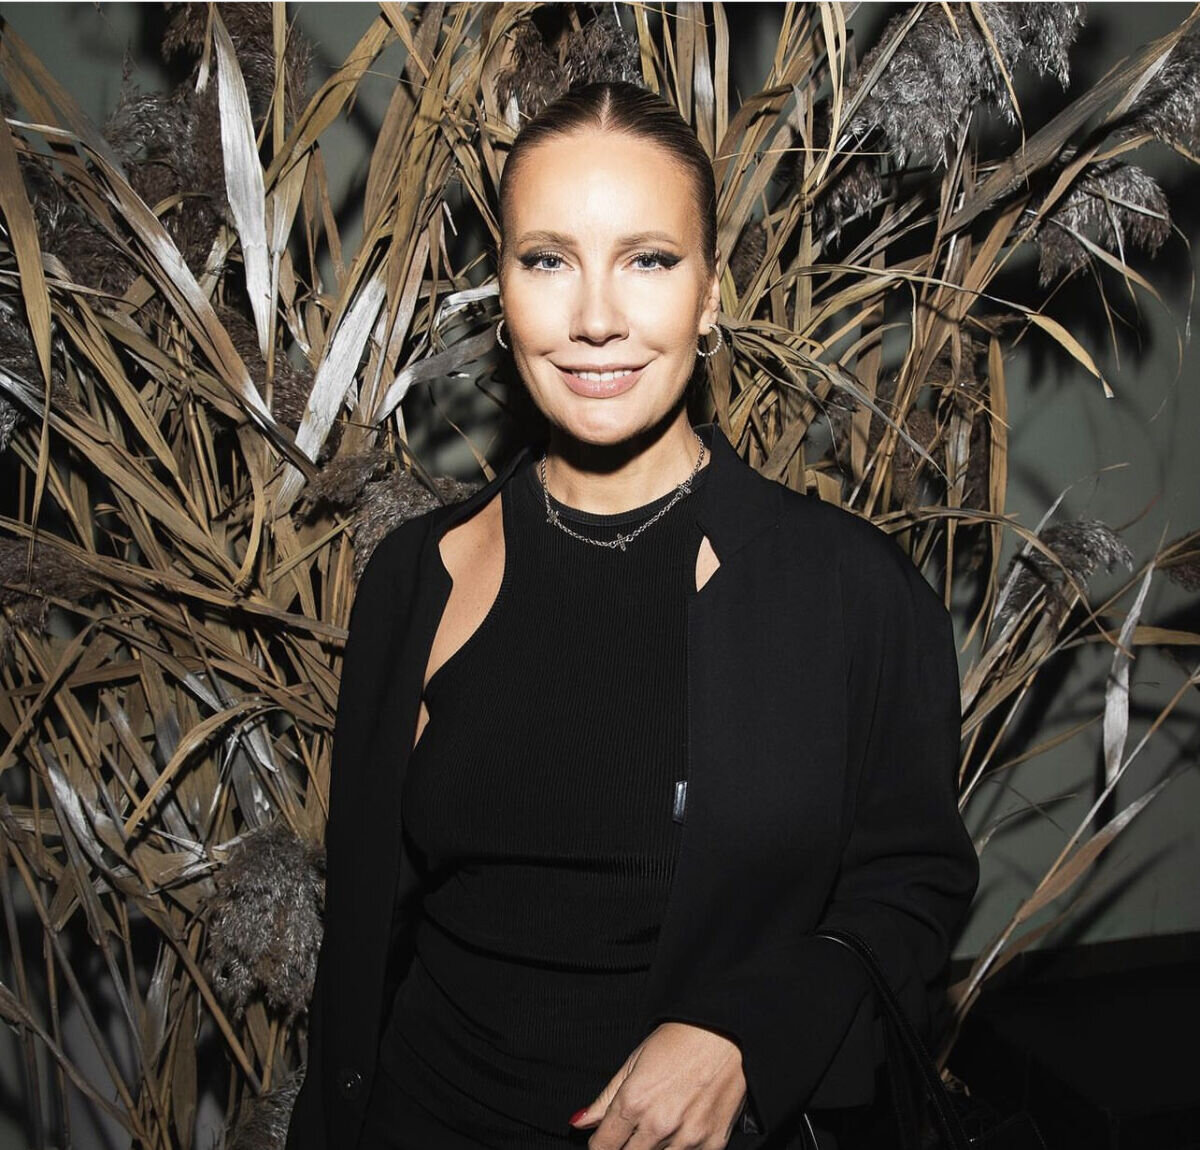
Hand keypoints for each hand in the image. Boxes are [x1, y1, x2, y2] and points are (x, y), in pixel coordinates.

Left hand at [568, 1021, 747, 1148]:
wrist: (727, 1031)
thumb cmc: (679, 1039)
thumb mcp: (635, 1061)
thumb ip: (606, 1098)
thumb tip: (579, 1123)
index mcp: (634, 1101)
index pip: (603, 1147)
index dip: (600, 1145)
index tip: (604, 1141)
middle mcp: (658, 1124)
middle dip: (624, 1148)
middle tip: (632, 1133)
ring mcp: (688, 1138)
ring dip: (653, 1149)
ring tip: (659, 1126)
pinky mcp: (713, 1144)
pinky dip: (680, 1149)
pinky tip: (681, 1131)